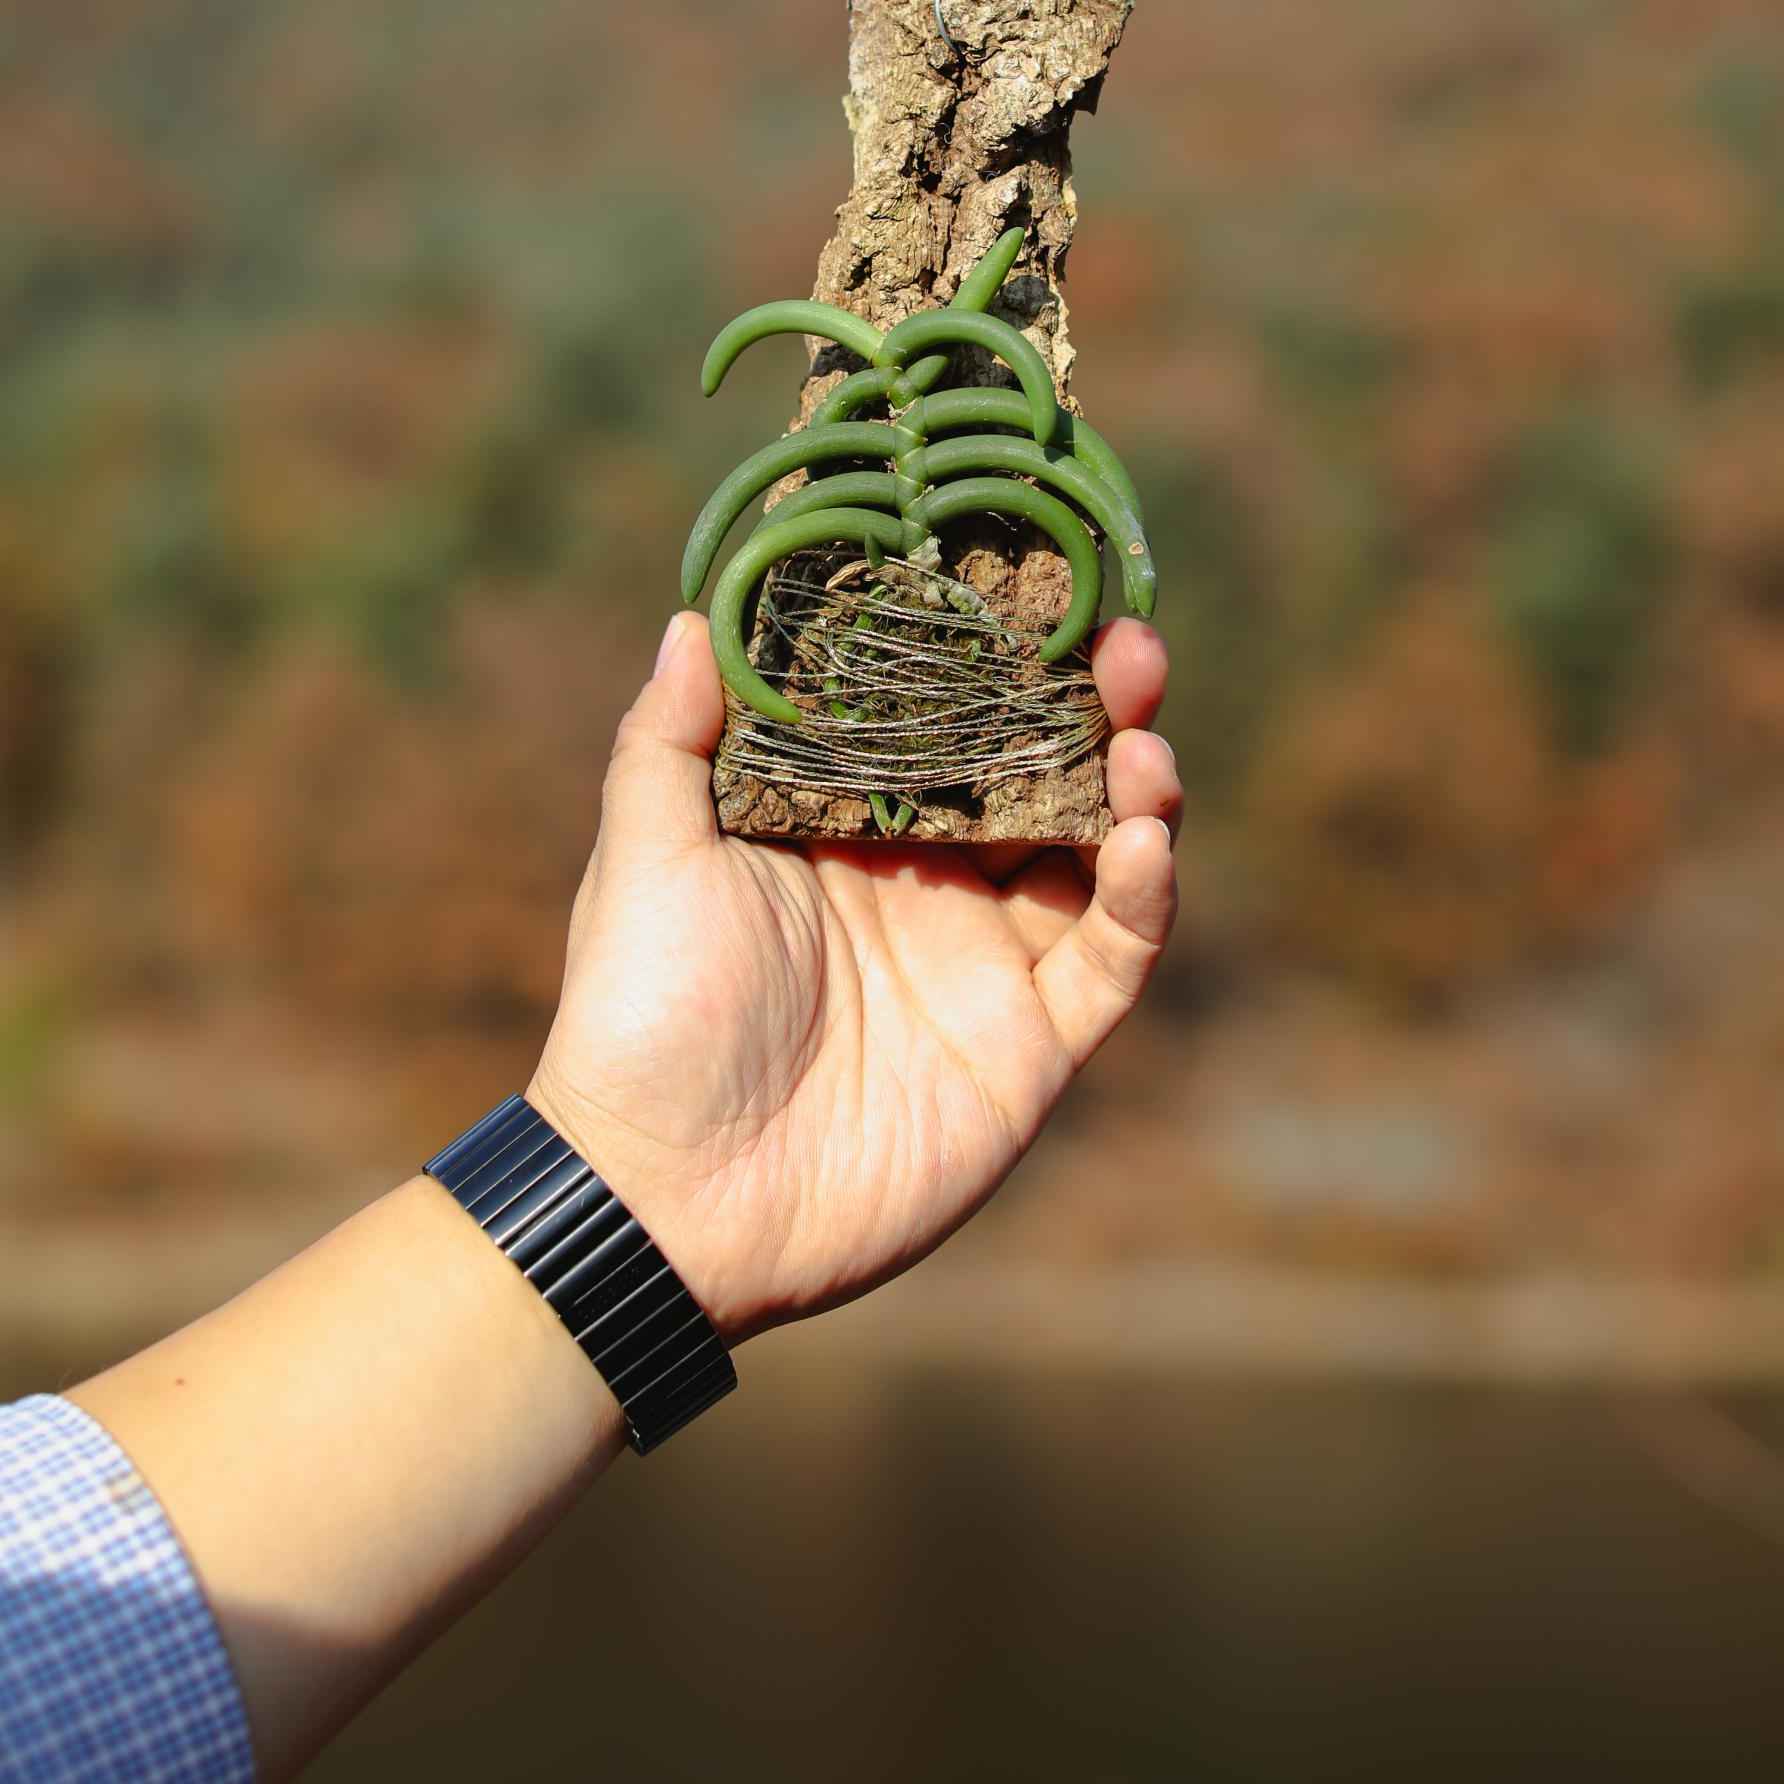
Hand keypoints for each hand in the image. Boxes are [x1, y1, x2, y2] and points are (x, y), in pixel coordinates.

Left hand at [531, 610, 1180, 1340]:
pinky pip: (1112, 963)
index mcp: (850, 823)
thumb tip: (694, 617)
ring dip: (1137, 787)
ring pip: (1099, 853)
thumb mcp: (645, 859)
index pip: (951, 714)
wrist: (663, 1199)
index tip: (1041, 583)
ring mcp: (986, 963)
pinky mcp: (1028, 1049)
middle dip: (1098, 702)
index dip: (1003, 654)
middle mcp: (931, 880)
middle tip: (1130, 646)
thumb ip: (668, 740)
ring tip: (1142, 740)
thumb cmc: (636, 1017)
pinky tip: (1146, 844)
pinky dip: (1145, 901)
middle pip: (1046, 770)